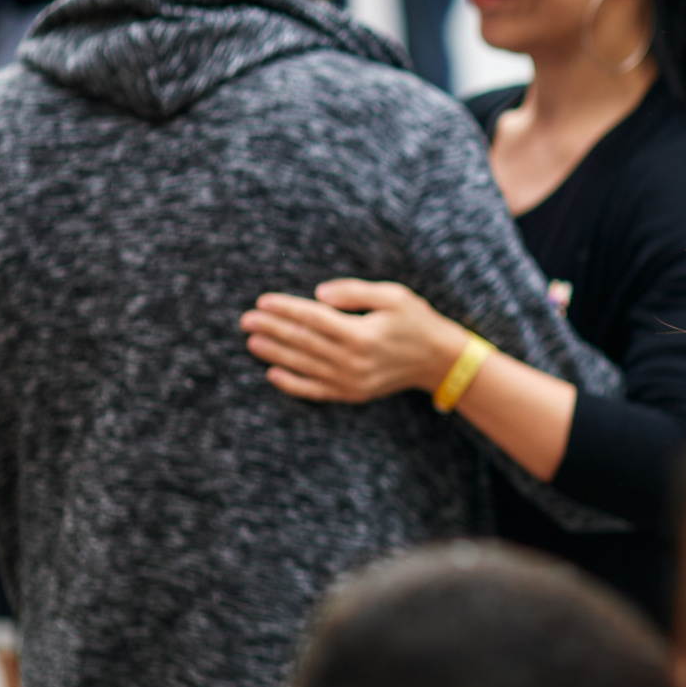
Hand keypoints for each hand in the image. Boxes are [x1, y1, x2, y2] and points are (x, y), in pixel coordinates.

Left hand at [241, 280, 465, 403]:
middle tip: (246, 320)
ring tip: (252, 342)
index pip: (312, 318)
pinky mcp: (352, 394)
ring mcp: (351, 380)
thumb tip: (318, 294)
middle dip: (272, 329)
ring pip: (303, 365)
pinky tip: (273, 373)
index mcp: (360, 333)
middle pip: (302, 341)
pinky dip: (292, 383)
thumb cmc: (416, 321)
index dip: (285, 309)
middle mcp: (352, 360)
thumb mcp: (393, 295)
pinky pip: (315, 390)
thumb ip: (355, 292)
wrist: (439, 360)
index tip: (263, 301)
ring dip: (275, 353)